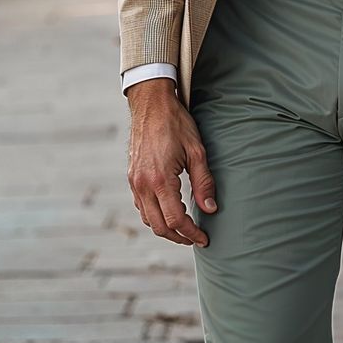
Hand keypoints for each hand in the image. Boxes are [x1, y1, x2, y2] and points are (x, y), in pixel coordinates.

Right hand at [126, 79, 216, 246]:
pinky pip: (141, 206)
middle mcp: (143, 184)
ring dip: (165, 228)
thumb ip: (204, 182)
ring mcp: (134, 181)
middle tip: (195, 238)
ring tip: (184, 228)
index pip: (176, 219)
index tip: (204, 238)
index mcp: (160, 179)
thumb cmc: (176, 123)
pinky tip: (168, 211)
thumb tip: (211, 209)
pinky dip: (154, 215)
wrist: (151, 104)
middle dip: (178, 237)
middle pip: (159, 226)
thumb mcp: (196, 151)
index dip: (191, 233)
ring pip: (148, 219)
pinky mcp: (131, 177)